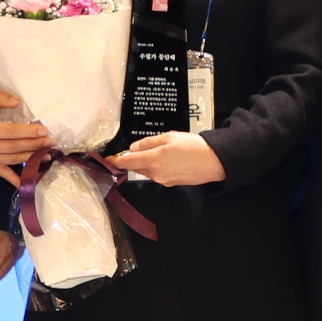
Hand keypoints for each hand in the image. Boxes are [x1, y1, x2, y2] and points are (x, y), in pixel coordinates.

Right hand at [0, 92, 52, 181]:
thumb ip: (0, 99)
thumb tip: (18, 102)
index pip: (12, 132)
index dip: (29, 132)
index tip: (44, 131)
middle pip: (16, 146)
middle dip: (35, 145)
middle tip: (50, 142)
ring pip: (14, 159)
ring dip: (32, 158)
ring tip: (47, 154)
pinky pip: (5, 174)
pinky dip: (17, 180)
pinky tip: (29, 182)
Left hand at [109, 132, 224, 187]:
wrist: (214, 162)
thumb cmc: (194, 147)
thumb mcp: (169, 137)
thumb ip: (149, 143)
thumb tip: (134, 148)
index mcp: (153, 160)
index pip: (127, 162)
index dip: (115, 161)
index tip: (108, 160)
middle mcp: (155, 173)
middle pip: (137, 167)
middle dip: (134, 159)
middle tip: (138, 149)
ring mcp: (163, 180)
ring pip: (147, 171)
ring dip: (147, 162)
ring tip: (162, 151)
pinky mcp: (171, 183)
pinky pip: (158, 175)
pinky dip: (158, 167)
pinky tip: (170, 159)